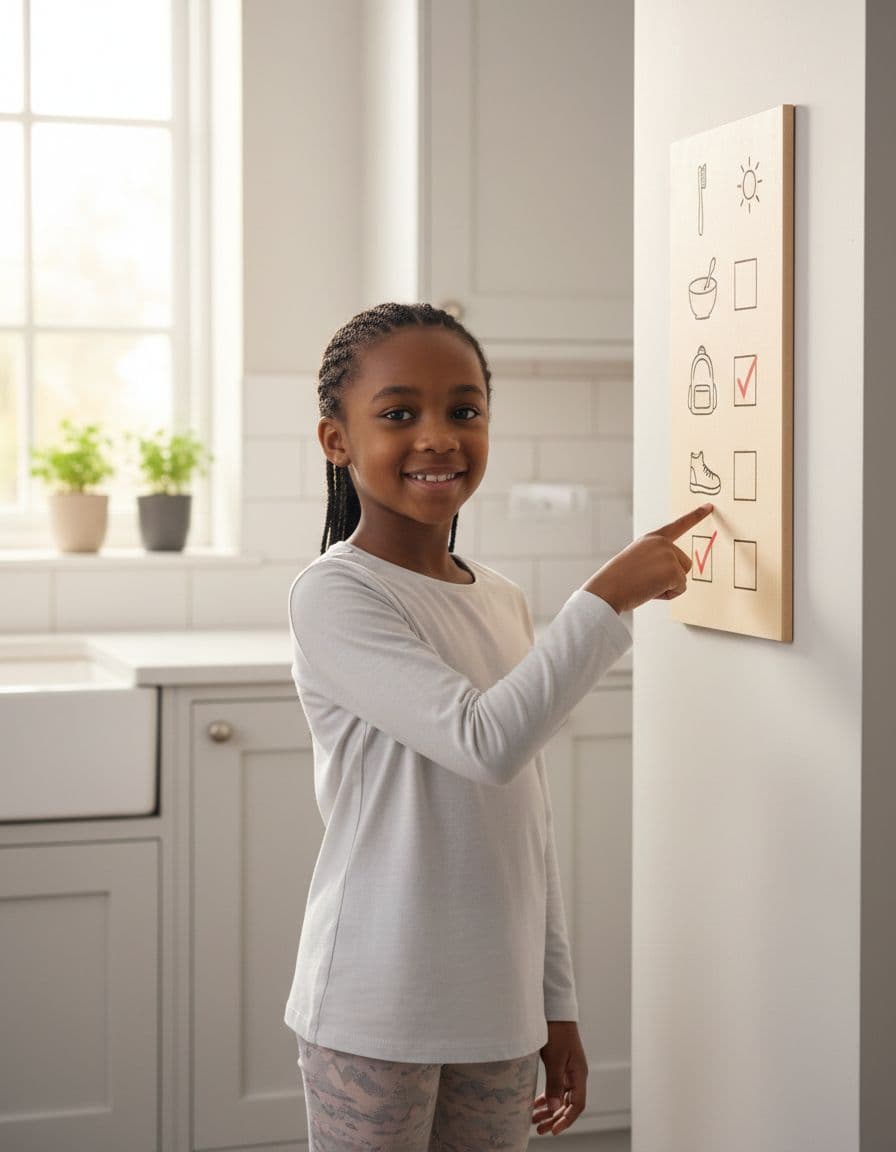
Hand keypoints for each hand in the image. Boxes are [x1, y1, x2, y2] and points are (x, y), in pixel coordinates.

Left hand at [532, 1020, 586, 1135]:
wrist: (554, 1010)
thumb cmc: (557, 1031)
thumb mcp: (554, 1059)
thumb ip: (554, 1084)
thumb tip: (554, 1109)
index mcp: (579, 1074)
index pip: (577, 1105)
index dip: (566, 1119)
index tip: (554, 1130)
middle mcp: (575, 1075)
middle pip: (568, 1104)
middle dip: (555, 1118)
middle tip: (540, 1129)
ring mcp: (568, 1070)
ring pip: (560, 1097)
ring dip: (549, 1110)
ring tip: (535, 1121)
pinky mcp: (559, 1065)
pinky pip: (555, 1088)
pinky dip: (547, 1097)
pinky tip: (536, 1104)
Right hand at [583, 503, 713, 613]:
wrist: (608, 588)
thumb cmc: (617, 580)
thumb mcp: (637, 561)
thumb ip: (656, 560)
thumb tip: (672, 575)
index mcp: (652, 538)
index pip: (678, 525)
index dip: (696, 516)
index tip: (710, 506)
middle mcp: (663, 543)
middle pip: (684, 563)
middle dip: (671, 577)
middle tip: (645, 580)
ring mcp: (669, 555)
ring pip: (683, 577)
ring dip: (669, 586)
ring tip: (646, 585)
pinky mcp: (674, 571)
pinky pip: (680, 589)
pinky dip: (667, 595)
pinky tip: (649, 590)